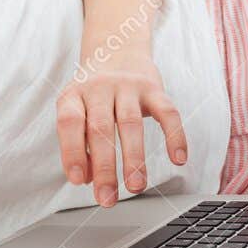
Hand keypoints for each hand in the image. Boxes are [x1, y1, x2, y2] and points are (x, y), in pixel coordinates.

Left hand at [55, 50, 187, 207]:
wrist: (116, 49)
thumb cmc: (94, 93)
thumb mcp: (79, 111)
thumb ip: (81, 144)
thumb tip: (88, 179)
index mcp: (74, 94)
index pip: (69, 122)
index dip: (72, 151)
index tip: (78, 181)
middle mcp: (99, 87)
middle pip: (100, 128)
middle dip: (105, 167)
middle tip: (108, 198)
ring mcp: (127, 85)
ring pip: (130, 123)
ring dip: (134, 158)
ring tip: (135, 187)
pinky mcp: (154, 87)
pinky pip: (167, 112)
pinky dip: (174, 136)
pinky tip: (178, 159)